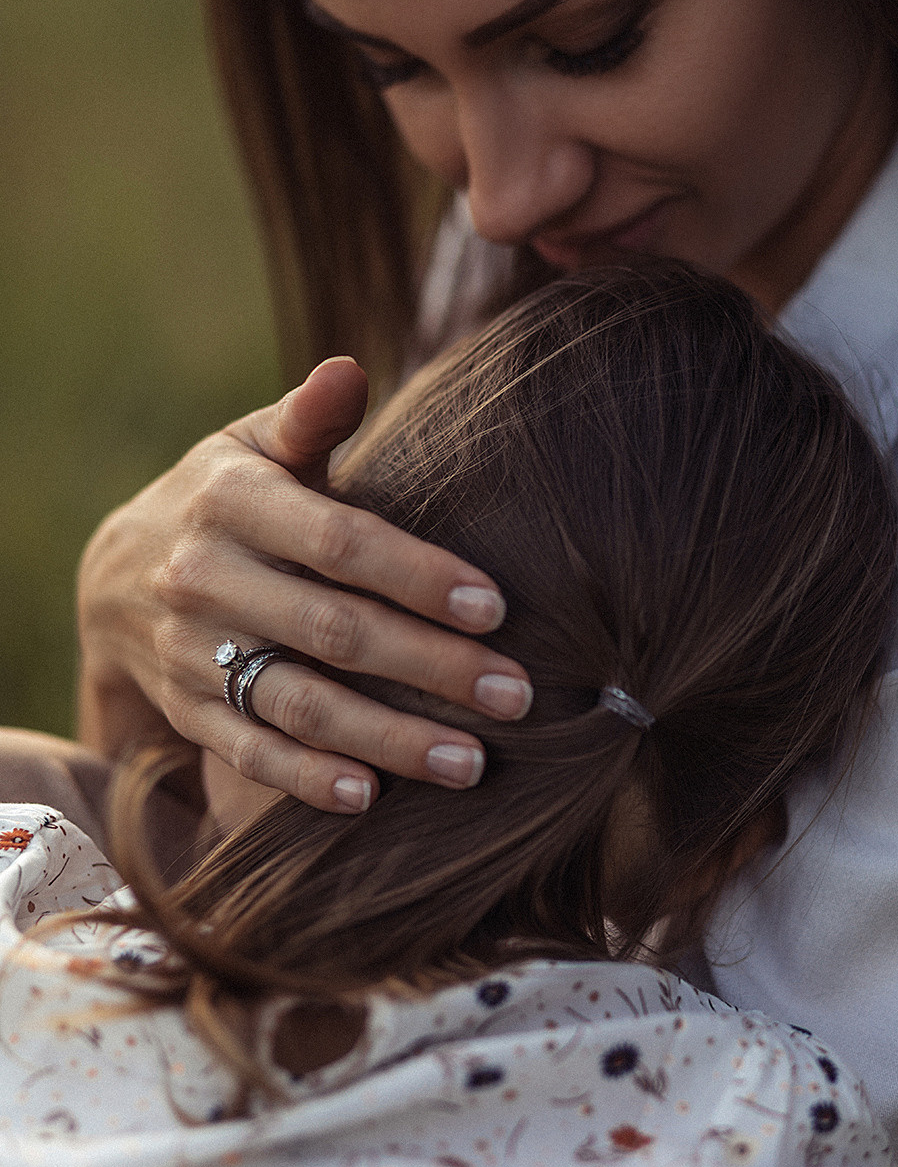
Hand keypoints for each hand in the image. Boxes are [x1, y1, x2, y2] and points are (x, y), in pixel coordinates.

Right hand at [77, 358, 531, 812]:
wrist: (113, 573)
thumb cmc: (220, 498)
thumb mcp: (249, 444)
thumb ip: (308, 418)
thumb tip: (349, 370)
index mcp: (233, 502)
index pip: (340, 544)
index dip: (419, 576)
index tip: (495, 608)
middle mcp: (206, 580)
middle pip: (334, 632)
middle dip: (432, 667)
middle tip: (515, 696)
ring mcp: (191, 653)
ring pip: (298, 704)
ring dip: (387, 738)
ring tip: (470, 762)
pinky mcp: (187, 711)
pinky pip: (248, 752)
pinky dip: (305, 780)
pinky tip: (369, 796)